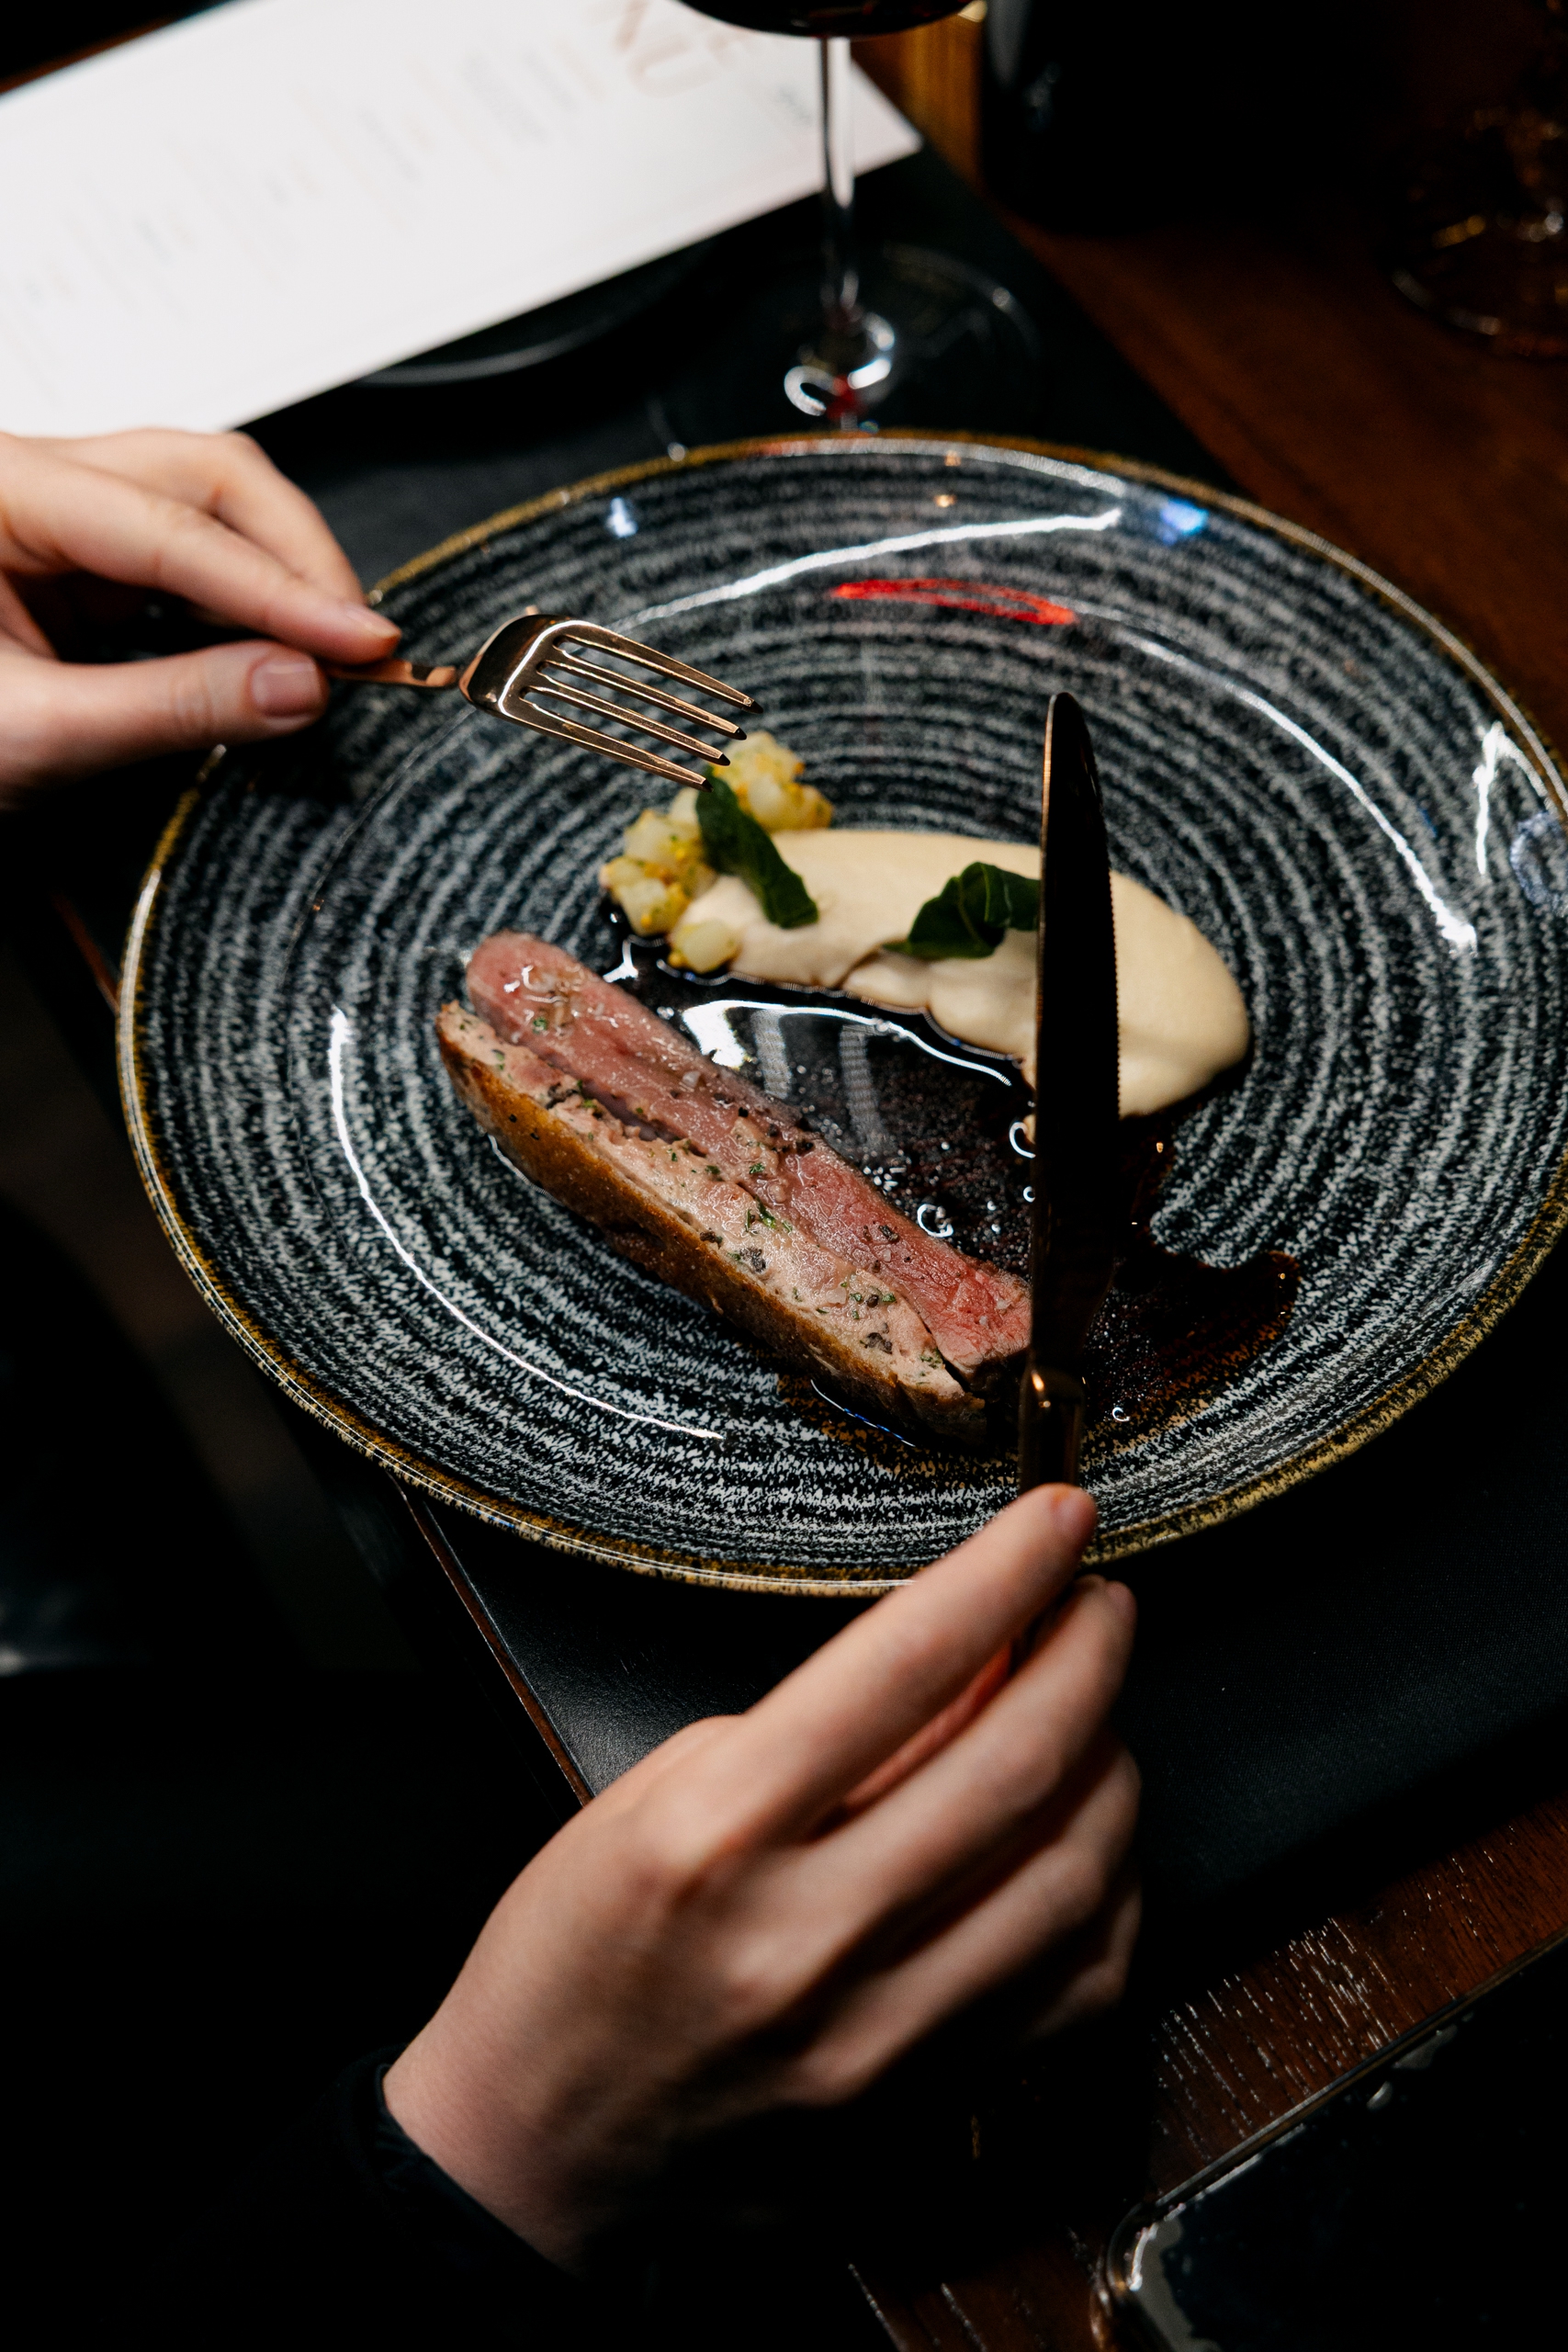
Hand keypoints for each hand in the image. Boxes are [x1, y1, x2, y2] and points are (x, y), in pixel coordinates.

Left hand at [0, 427, 399, 804]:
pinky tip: (279, 644)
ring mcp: (59, 511)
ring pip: (206, 500)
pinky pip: (187, 553)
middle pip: (205, 475)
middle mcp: (32, 478)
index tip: (363, 641)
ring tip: (329, 648)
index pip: (174, 530)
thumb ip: (175, 706)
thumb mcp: (39, 733)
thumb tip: (298, 686)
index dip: (282, 590)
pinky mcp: (82, 560)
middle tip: (357, 642)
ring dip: (278, 572)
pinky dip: (245, 597)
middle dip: (294, 554)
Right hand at [384, 1486, 1139, 2272]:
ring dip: (1112, 1769)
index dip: (1007, 1571)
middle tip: (1100, 1606)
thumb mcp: (660, 1791)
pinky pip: (1078, 1988)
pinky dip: (1110, 1894)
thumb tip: (972, 1659)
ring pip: (1074, 1876)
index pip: (905, 1664)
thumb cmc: (577, 1955)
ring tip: (1094, 1720)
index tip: (1058, 1519)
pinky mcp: (922, 2104)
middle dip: (1087, 1655)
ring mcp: (875, 2036)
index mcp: (713, 1832)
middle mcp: (804, 1936)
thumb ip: (817, 1729)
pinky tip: (1087, 1844)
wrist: (539, 2149)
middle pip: (1015, 1765)